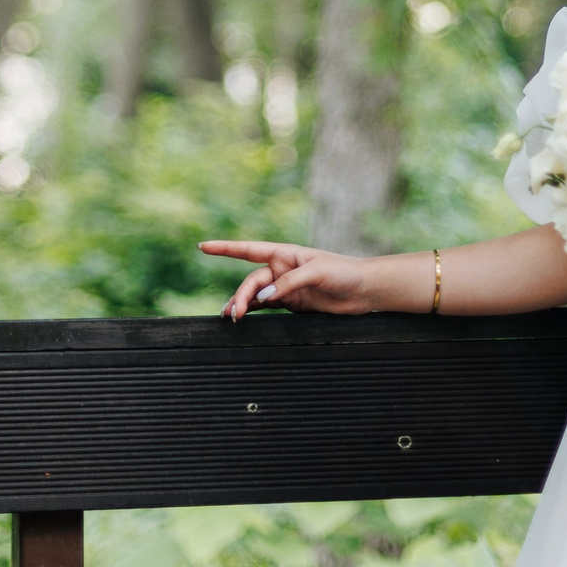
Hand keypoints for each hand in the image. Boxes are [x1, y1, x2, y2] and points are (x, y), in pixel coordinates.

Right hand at [200, 239, 375, 319]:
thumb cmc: (344, 272)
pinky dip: (253, 312)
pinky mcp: (291, 304)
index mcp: (284, 254)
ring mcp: (285, 287)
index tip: (202, 248)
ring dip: (242, 305)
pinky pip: (266, 307)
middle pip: (252, 282)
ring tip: (231, 317)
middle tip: (235, 313)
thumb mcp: (317, 271)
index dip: (224, 248)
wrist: (364, 290)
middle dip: (241, 296)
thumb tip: (264, 296)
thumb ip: (289, 283)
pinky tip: (242, 319)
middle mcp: (281, 269)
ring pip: (255, 296)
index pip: (248, 250)